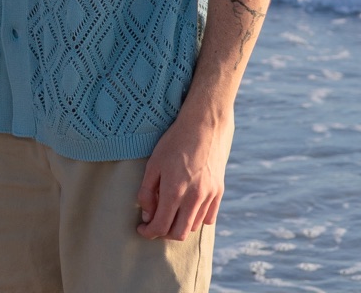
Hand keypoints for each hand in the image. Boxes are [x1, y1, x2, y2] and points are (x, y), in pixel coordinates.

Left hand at [136, 106, 231, 240]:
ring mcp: (209, 196)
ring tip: (169, 214)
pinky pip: (208, 218)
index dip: (148, 232)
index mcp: (174, 191)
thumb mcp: (153, 164)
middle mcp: (193, 198)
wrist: (204, 126)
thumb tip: (147, 215)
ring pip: (193, 227)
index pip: (161, 226)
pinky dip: (195, 219)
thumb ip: (147, 192)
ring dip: (179, 226)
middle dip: (163, 233)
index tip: (142, 228)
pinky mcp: (219, 192)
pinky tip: (186, 208)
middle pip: (178, 233)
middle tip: (154, 224)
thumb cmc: (174, 142)